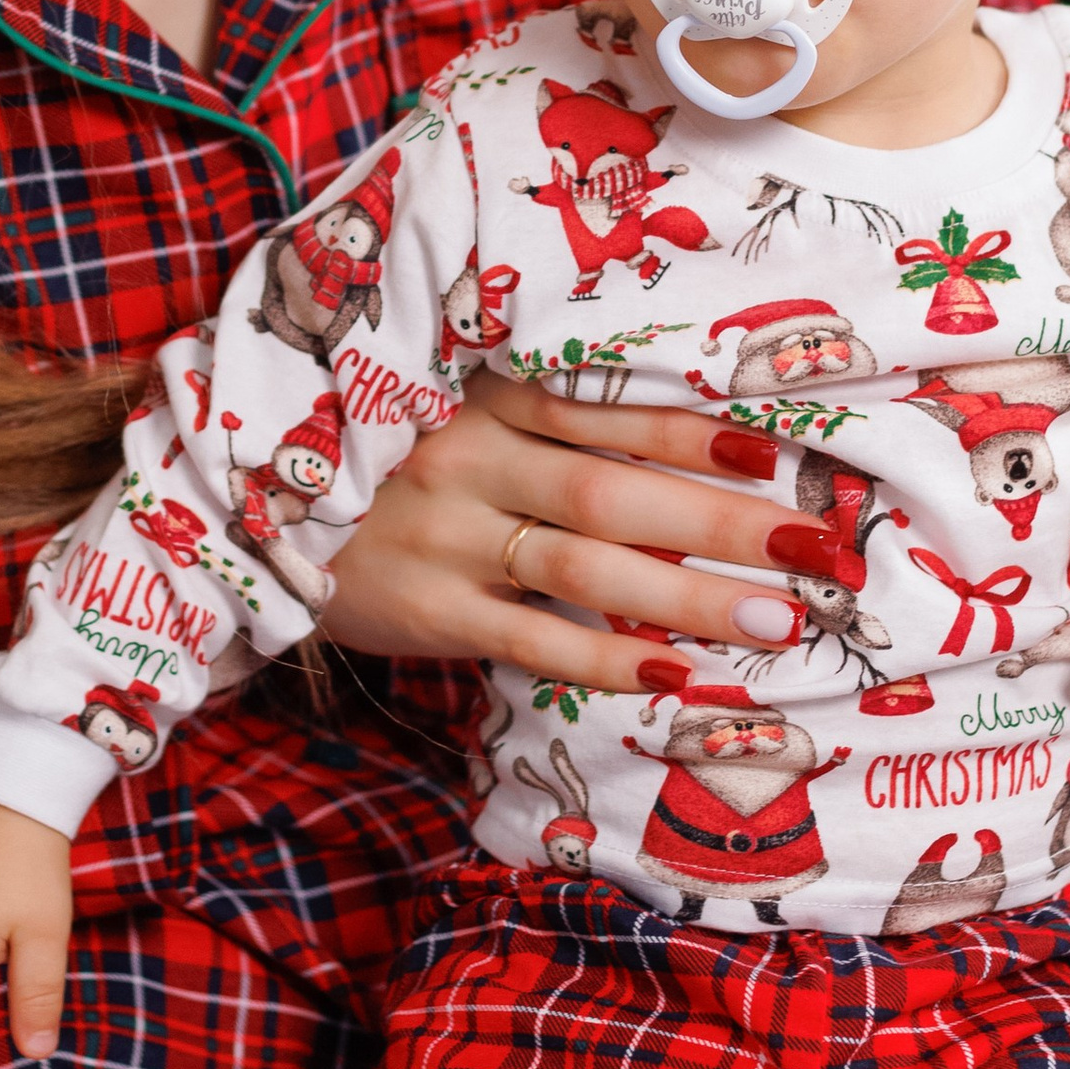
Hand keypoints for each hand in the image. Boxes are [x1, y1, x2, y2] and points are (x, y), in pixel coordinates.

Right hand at [320, 367, 823, 692]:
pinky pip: (532, 639)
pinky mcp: (430, 610)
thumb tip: (686, 448)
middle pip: (617, 491)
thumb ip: (544, 419)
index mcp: (487, 396)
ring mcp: (449, 536)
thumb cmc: (388, 462)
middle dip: (724, 522)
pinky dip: (606, 657)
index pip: (610, 410)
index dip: (696, 433)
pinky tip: (675, 672)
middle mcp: (473, 458)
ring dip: (691, 596)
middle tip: (816, 550)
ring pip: (588, 565)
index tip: (782, 455)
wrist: (253, 512)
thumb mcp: (455, 411)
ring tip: (779, 620)